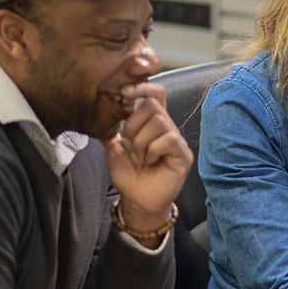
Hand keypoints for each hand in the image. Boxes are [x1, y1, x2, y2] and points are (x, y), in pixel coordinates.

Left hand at [104, 82, 192, 241]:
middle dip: (134, 125)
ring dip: (141, 141)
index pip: (154, 93)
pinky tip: (150, 162)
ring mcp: (176, 140)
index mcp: (150, 123)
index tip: (123, 92)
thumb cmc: (129, 176)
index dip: (142, 87)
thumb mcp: (113, 148)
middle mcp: (166, 128)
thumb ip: (111, 129)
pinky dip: (152, 151)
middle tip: (130, 146)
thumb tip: (105, 110)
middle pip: (153, 104)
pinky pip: (168, 139)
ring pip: (159, 121)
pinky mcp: (182, 154)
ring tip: (140, 157)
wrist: (137, 201)